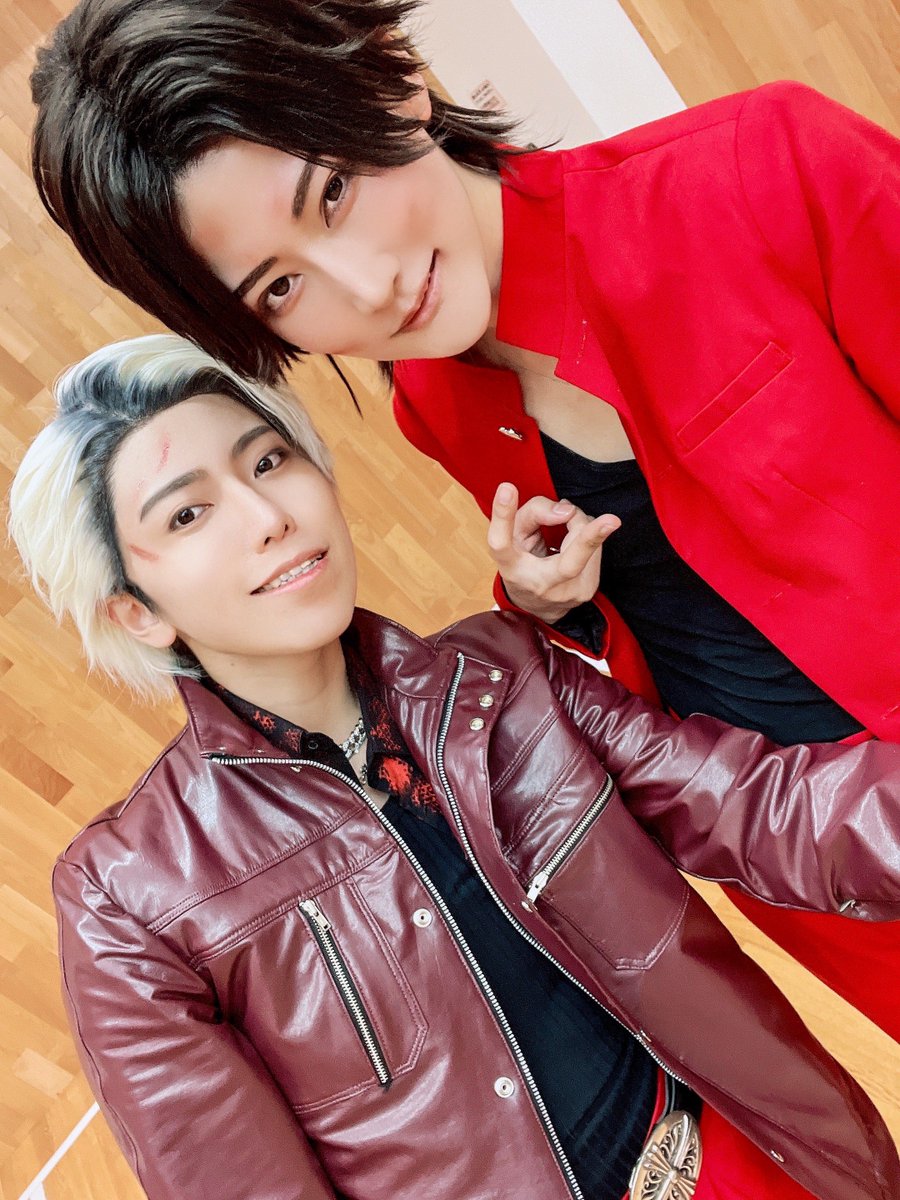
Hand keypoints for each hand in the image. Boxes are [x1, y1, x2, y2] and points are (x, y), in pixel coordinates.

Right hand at [487, 482, 620, 623]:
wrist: (534, 606)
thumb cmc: (523, 558)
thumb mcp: (517, 533)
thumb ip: (534, 511)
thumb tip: (566, 511)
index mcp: (512, 567)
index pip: (501, 542)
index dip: (503, 515)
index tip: (507, 489)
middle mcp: (538, 584)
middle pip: (568, 563)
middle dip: (591, 539)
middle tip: (611, 520)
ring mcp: (566, 593)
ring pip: (589, 546)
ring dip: (581, 528)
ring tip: (564, 532)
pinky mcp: (586, 592)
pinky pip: (597, 553)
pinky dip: (588, 540)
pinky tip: (573, 545)